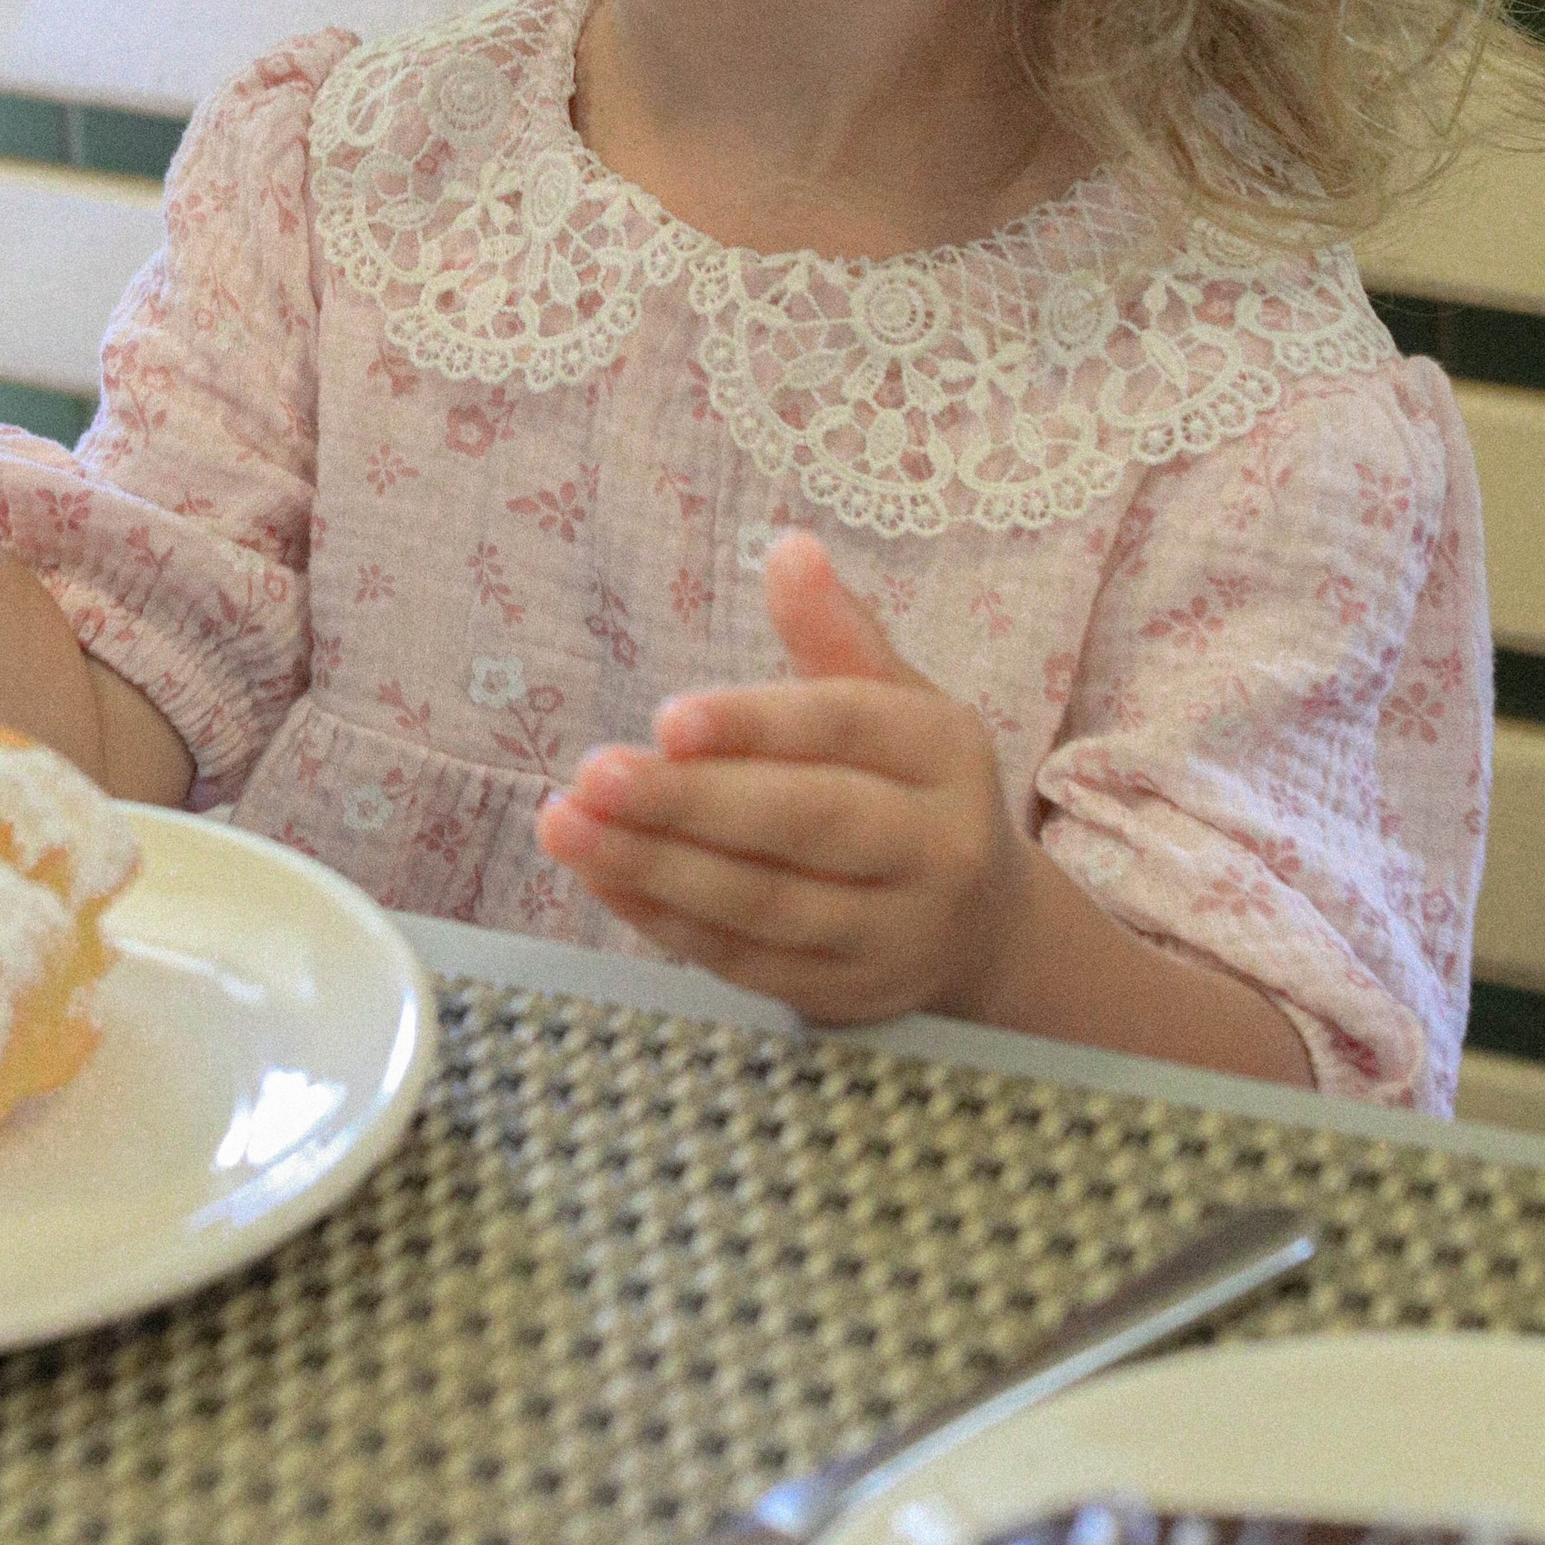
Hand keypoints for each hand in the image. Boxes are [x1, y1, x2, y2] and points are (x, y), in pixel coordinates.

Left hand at [535, 530, 1034, 1023]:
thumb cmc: (905, 782)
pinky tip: (599, 875)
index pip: (846, 730)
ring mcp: (894, 934)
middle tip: (590, 773)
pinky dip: (663, 921)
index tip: (665, 718)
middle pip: (806, 824)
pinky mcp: (847, 996)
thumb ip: (832, 631)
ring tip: (564, 826)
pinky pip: (743, 961)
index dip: (755, 725)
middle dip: (690, 802)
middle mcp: (936, 848)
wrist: (981, 926)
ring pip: (766, 905)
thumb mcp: (890, 696)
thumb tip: (789, 548)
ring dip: (654, 867)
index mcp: (945, 752)